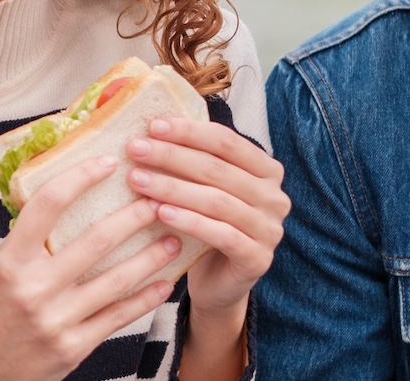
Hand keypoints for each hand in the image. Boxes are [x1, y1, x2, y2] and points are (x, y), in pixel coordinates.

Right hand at [0, 155, 183, 380]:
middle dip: (135, 216)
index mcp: (9, 260)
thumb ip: (30, 242)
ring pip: (117, 280)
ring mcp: (56, 319)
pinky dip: (146, 298)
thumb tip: (69, 199)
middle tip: (159, 199)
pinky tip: (164, 284)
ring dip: (152, 257)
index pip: (47, 205)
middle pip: (96, 240)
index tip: (107, 162)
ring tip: (174, 240)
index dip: (80, 177)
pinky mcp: (74, 347)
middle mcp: (33, 287)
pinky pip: (119, 316)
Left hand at [124, 116, 287, 379]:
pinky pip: (221, 234)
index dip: (189, 131)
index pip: (226, 141)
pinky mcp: (258, 259)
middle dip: (172, 156)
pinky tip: (160, 213)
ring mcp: (270, 230)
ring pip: (217, 201)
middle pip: (218, 169)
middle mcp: (275, 197)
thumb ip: (193, 159)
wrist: (217, 284)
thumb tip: (152, 124)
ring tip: (138, 180)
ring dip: (173, 187)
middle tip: (135, 150)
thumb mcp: (203, 188)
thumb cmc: (205, 226)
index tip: (152, 126)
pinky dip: (189, 221)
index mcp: (266, 170)